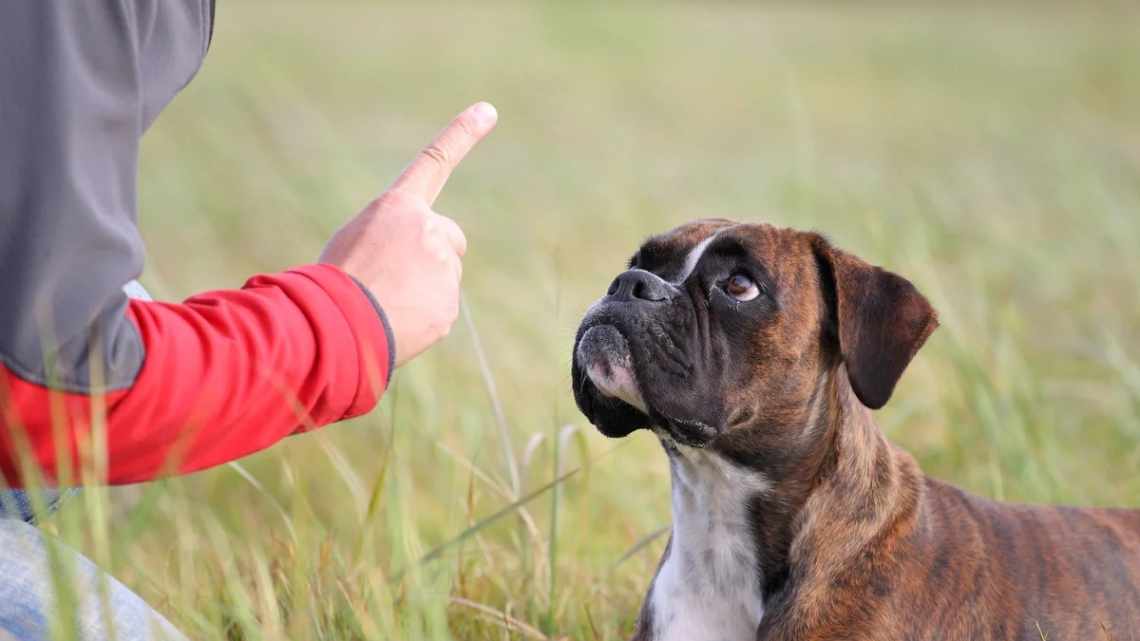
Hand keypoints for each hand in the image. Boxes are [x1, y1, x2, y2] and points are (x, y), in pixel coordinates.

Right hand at [319, 102, 497, 366]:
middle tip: (397, 276)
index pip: (434, 162)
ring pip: (444, 277)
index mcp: (397, 208)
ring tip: (386, 301)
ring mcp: (442, 267)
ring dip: (422, 289)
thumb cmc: (333, 281)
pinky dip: (423, 317)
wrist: (334, 324)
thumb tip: (414, 269)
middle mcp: (427, 229)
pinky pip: (440, 309)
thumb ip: (393, 239)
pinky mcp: (448, 303)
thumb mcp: (354, 242)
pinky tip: (396, 321)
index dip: (462, 135)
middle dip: (434, 255)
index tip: (488, 110)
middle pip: (449, 239)